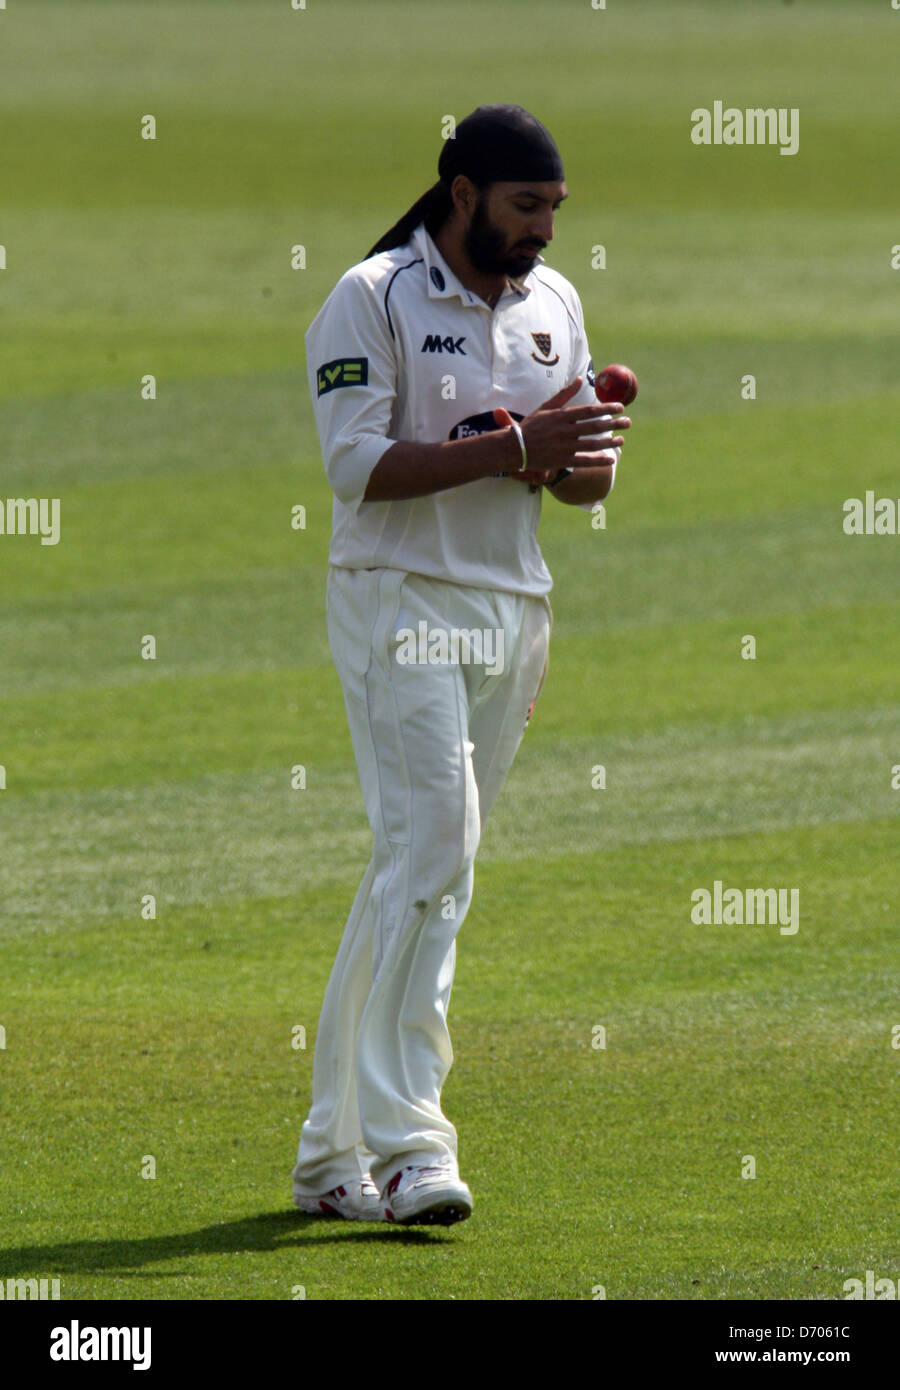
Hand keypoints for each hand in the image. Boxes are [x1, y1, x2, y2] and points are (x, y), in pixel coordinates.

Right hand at [494, 378, 629, 471]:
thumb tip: (580, 379)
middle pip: (595, 426)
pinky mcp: (562, 461)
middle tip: (628, 422)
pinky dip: (598, 461)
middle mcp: (565, 431)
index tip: (620, 408)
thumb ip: (565, 394)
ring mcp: (564, 447)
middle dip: (614, 424)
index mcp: (562, 416)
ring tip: (622, 440)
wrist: (515, 448)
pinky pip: (584, 461)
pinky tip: (610, 459)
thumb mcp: (546, 407)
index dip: (607, 409)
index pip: (589, 411)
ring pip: (592, 444)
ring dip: (610, 442)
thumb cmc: (531, 426)